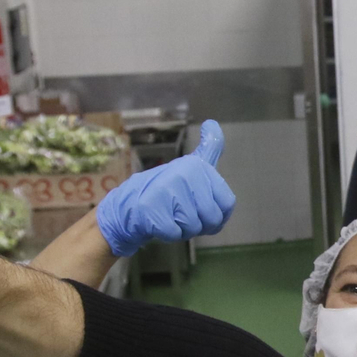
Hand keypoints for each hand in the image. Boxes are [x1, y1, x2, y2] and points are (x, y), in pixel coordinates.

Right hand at [96, 121, 235, 256]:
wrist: (129, 204)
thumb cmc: (167, 189)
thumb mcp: (192, 166)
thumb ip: (209, 148)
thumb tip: (212, 123)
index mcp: (198, 165)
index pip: (227, 203)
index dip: (217, 214)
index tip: (201, 208)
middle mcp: (185, 174)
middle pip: (212, 218)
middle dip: (199, 224)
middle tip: (182, 213)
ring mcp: (167, 190)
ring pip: (194, 227)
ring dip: (183, 229)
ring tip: (169, 215)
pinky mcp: (152, 210)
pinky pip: (175, 233)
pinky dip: (168, 234)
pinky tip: (158, 221)